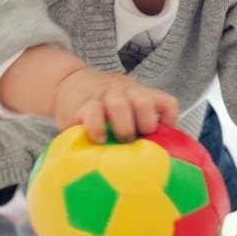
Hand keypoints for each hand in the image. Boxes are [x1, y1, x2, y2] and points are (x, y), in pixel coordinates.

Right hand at [52, 67, 178, 142]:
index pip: (165, 102)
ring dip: (122, 127)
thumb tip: (160, 152)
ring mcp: (103, 96)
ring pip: (119, 105)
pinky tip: (98, 140)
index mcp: (139, 94)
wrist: (68, 82)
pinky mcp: (82, 106)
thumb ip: (140, 122)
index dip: (169, 122)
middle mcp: (124, 92)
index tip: (161, 139)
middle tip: (137, 139)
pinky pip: (92, 115)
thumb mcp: (127, 104)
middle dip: (144, 124)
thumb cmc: (103, 103)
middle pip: (144, 102)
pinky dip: (97, 129)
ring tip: (118, 142)